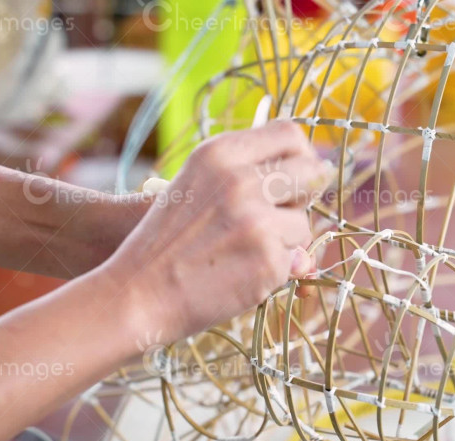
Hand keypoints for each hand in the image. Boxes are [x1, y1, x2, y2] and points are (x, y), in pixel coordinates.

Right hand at [102, 121, 326, 340]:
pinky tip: (239, 275)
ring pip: (303, 225)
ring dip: (285, 242)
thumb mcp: (196, 183)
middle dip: (303, 198)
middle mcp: (240, 179)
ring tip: (243, 253)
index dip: (302, 156)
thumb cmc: (166, 242)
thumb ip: (245, 171)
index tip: (297, 177)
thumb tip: (317, 172)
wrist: (137, 293)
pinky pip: (294, 262)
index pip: (290, 134)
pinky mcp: (267, 259)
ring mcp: (256, 220)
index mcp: (220, 153)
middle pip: (310, 173)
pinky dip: (274, 273)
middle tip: (281, 217)